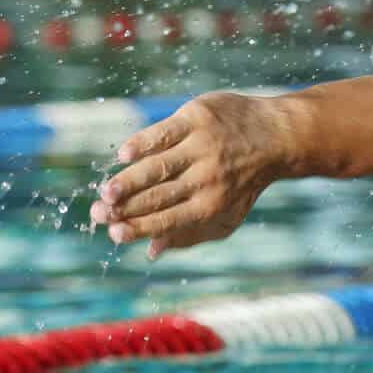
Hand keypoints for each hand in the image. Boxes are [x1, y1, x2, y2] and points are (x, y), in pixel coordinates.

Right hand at [89, 92, 291, 259]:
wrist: (274, 137)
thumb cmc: (241, 183)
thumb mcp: (223, 216)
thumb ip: (187, 235)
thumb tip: (150, 252)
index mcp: (210, 206)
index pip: (167, 220)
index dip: (139, 228)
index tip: (113, 233)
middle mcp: (207, 179)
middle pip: (158, 196)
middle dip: (125, 207)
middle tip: (98, 213)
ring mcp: (202, 147)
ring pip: (158, 167)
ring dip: (129, 180)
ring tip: (105, 192)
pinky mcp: (197, 119)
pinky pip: (164, 132)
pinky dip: (143, 143)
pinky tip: (123, 155)